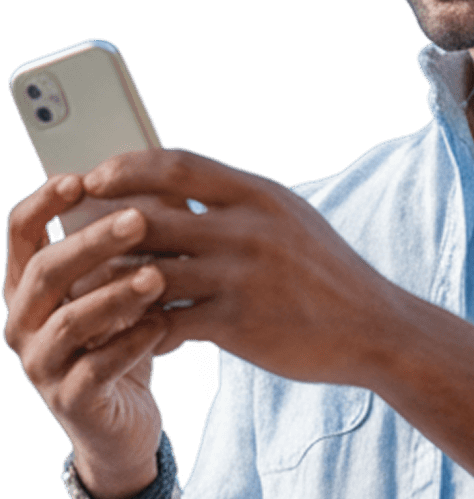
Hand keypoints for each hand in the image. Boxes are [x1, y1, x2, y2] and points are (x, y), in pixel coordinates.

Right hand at [4, 175, 168, 498]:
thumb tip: (165, 184)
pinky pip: (97, 368)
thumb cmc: (121, 334)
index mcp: (30, 283)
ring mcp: (41, 364)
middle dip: (92, 243)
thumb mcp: (121, 282)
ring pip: (69, 322)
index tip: (79, 179)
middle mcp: (23, 321)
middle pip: (46, 271)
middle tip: (138, 220)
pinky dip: (132, 344)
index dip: (44, 203)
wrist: (121, 418)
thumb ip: (132, 242)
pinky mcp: (70, 401)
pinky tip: (161, 324)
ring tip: (157, 276)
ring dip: (115, 294)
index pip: (21, 232)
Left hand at [79, 148, 402, 385]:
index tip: (96, 176)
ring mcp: (242, 275)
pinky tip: (137, 334)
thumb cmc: (324, 271)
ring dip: (114, 284)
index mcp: (260, 194)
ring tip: (92, 292)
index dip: (128, 167)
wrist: (372, 325)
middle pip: (152, 216)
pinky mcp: (238, 323)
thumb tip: (177, 191)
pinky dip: (143, 328)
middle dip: (104, 227)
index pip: (178, 165)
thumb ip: (237, 203)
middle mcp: (249, 228)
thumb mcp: (287, 219)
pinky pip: (168, 322)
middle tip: (76, 236)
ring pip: (149, 272)